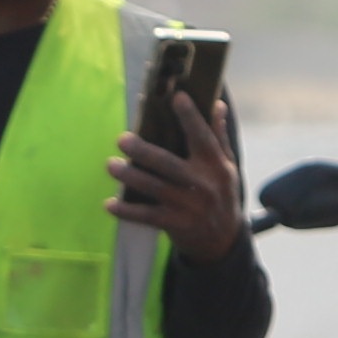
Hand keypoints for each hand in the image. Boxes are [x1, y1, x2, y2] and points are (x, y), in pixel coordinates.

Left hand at [110, 92, 244, 261]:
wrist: (224, 240)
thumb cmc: (221, 194)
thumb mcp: (227, 166)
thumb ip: (218, 136)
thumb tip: (217, 103)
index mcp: (215, 165)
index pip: (203, 137)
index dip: (191, 117)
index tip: (176, 97)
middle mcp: (203, 184)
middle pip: (169, 164)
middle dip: (144, 151)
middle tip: (122, 139)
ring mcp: (188, 206)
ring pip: (155, 188)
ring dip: (130, 177)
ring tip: (111, 166)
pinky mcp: (176, 224)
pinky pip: (147, 216)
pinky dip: (127, 212)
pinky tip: (109, 205)